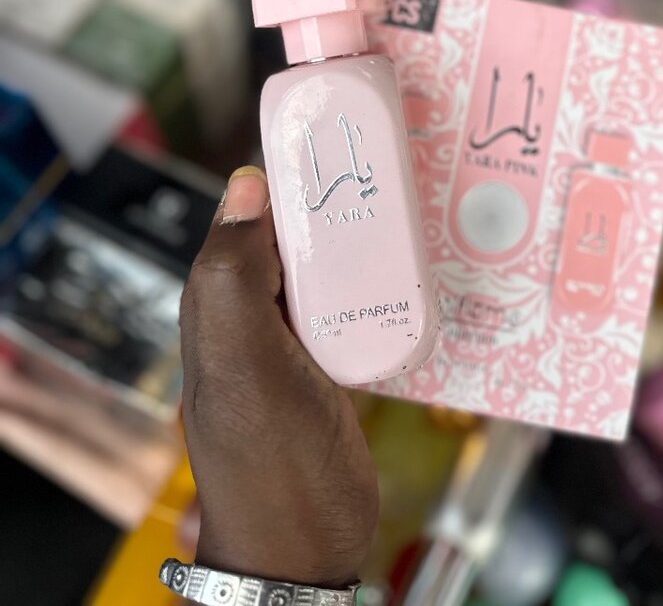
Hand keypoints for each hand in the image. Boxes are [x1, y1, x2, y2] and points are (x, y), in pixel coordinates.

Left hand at [179, 167, 378, 587]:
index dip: (284, 181)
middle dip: (330, 207)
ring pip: (321, 272)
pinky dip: (374, 286)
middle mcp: (248, 322)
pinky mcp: (329, 371)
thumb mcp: (247, 365)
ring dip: (356, 244)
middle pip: (289, 241)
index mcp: (217, 309)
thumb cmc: (273, 462)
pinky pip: (347, 309)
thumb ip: (234, 276)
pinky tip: (407, 278)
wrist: (305, 554)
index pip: (246, 221)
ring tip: (405, 215)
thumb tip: (244, 184)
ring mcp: (291, 348)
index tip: (337, 147)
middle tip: (386, 178)